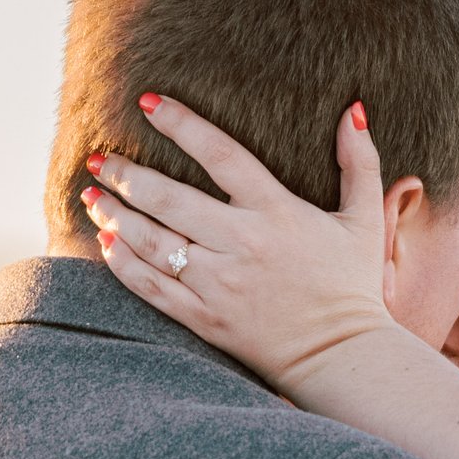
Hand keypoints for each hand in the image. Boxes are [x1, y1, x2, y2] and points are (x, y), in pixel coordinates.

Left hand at [82, 93, 402, 394]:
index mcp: (276, 212)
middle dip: (126, 174)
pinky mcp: (205, 318)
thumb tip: (355, 107)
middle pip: (168, 198)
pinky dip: (123, 264)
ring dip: (115, 215)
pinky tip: (106, 243)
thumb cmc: (353, 285)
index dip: (180, 123)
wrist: (343, 356)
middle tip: (99, 159)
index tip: (147, 102)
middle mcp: (242, 244)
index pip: (220, 154)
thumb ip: (359, 161)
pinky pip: (151, 287)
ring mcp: (219, 284)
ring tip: (92, 196)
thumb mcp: (366, 218)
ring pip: (151, 241)